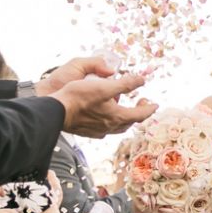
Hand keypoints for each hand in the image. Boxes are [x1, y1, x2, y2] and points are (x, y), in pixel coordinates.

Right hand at [36, 56, 157, 137]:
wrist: (56, 111)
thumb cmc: (79, 97)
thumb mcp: (104, 86)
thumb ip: (125, 84)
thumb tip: (142, 80)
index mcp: (117, 117)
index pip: (140, 114)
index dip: (149, 108)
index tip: (155, 103)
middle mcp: (110, 127)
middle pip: (129, 122)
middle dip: (138, 112)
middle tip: (141, 101)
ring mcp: (98, 131)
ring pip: (117, 127)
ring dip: (124, 117)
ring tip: (123, 108)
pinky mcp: (88, 132)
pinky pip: (104, 129)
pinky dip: (110, 122)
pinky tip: (105, 117)